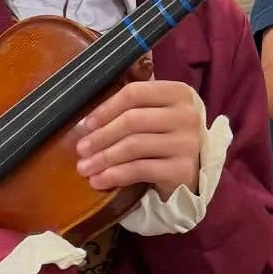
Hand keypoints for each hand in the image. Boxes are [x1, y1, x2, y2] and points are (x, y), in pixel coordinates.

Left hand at [75, 79, 203, 197]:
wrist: (192, 172)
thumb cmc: (166, 138)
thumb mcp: (156, 113)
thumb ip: (132, 105)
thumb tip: (87, 119)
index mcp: (179, 93)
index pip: (135, 93)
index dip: (107, 108)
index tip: (87, 124)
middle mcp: (187, 115)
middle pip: (133, 120)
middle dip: (101, 136)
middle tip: (81, 149)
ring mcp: (188, 143)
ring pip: (134, 146)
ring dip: (104, 158)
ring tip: (84, 168)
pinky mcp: (183, 169)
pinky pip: (141, 169)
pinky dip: (116, 175)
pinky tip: (100, 180)